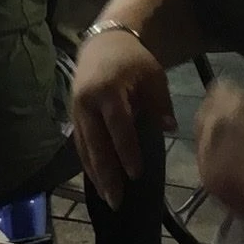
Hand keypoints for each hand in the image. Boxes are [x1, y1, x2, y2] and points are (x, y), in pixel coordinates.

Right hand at [71, 25, 174, 206]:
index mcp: (108, 90)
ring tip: (107, 198)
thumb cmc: (133, 61)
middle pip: (96, 143)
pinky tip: (98, 181)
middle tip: (116, 200)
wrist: (104, 42)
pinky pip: (81, 144)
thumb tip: (169, 128)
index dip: (126, 151)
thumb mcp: (153, 76)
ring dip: (95, 175)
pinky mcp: (73, 116)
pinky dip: (89, 164)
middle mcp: (87, 102)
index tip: (136, 174)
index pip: (118, 126)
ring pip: (85, 148)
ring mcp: (77, 110)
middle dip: (106, 174)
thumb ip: (160, 103)